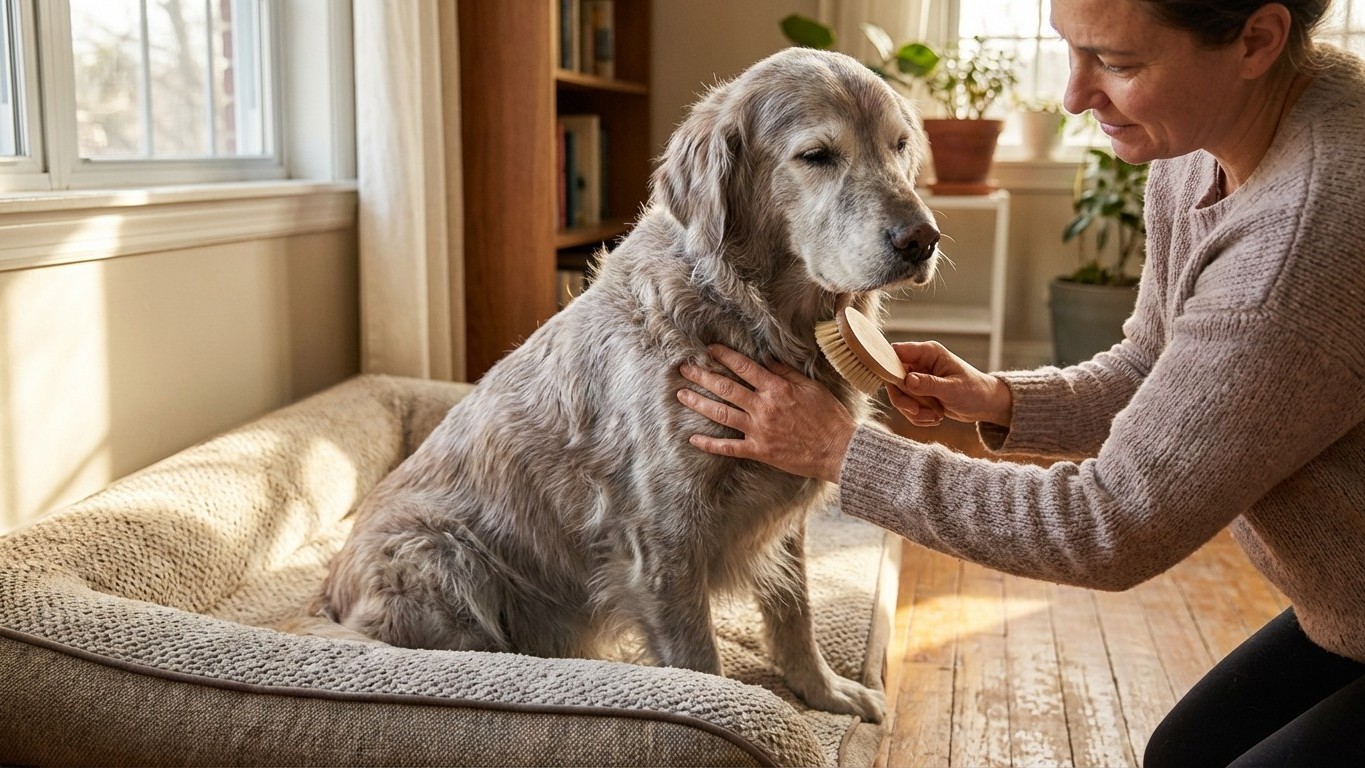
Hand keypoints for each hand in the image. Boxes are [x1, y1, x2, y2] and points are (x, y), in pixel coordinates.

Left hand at [676, 344, 855, 482]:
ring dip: (699, 403)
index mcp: (776, 389)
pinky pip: (728, 447)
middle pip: (725, 388)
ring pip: (722, 414)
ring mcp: (758, 430)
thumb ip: (786, 374)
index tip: (709, 350)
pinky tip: (693, 438)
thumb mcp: (811, 387)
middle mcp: (763, 407)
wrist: (838, 449)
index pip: (744, 367)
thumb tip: (766, 360)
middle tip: (684, 368)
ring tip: (682, 395)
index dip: (724, 356)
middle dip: (702, 376)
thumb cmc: (829, 417)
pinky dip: (710, 443)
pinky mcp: (759, 450)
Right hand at [890, 341, 1012, 426]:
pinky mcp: (919, 393)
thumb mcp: (953, 388)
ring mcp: (918, 378)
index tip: (896, 386)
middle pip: (892, 378)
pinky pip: (907, 406)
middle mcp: (920, 363)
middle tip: (916, 411)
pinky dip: (917, 416)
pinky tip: (935, 418)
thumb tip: (908, 380)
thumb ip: (929, 384)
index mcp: (928, 353)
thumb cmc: (974, 390)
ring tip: (935, 416)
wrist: (985, 404)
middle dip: (903, 399)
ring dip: (913, 411)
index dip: (888, 366)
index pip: (896, 352)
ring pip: (899, 395)